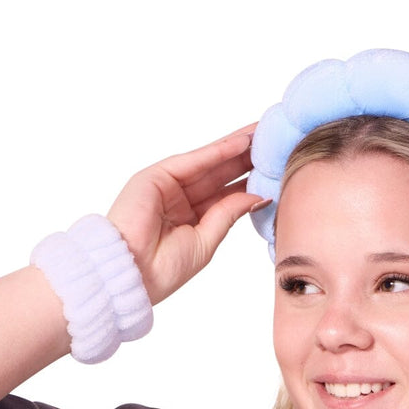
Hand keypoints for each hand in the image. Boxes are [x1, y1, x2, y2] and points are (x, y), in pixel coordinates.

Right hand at [107, 125, 262, 304]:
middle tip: (273, 142)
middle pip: (220, 174)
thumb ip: (229, 214)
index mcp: (192, 219)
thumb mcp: (207, 240)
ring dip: (236, 148)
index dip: (249, 180)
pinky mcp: (156, 176)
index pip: (226, 194)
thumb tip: (257, 196)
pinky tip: (241, 142)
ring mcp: (167, 186)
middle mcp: (180, 199)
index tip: (275, 169)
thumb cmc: (164, 268)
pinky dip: (218, 151)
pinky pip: (193, 161)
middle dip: (246, 158)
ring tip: (263, 134)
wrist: (133, 274)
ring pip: (209, 163)